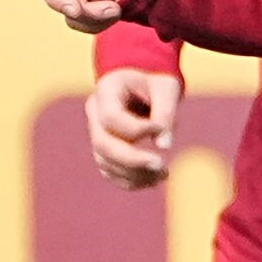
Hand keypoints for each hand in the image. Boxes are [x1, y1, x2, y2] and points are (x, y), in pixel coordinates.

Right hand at [87, 66, 178, 188]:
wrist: (142, 82)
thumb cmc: (155, 80)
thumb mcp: (166, 87)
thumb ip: (166, 111)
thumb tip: (164, 145)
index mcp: (106, 91)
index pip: (111, 118)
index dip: (136, 129)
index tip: (161, 129)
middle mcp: (95, 113)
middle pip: (102, 144)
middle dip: (132, 160)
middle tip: (161, 166)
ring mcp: (96, 132)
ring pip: (105, 161)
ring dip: (134, 174)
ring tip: (163, 174)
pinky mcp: (104, 149)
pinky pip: (111, 171)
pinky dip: (131, 180)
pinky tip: (154, 179)